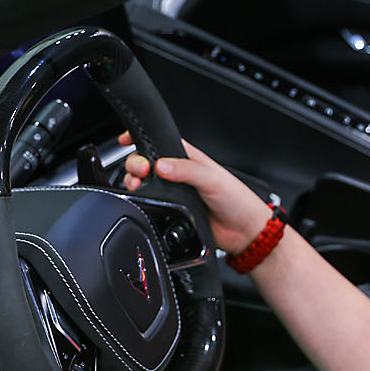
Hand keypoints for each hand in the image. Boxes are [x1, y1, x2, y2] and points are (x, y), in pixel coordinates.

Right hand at [117, 134, 273, 252]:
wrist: (243, 232)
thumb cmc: (236, 199)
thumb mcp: (212, 179)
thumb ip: (186, 170)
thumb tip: (161, 164)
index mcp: (188, 159)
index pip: (159, 142)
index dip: (140, 139)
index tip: (126, 140)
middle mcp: (178, 175)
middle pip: (145, 163)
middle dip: (135, 163)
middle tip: (140, 171)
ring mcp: (172, 194)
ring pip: (143, 184)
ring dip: (134, 182)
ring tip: (136, 184)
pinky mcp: (170, 212)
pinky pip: (149, 205)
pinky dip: (141, 202)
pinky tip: (141, 202)